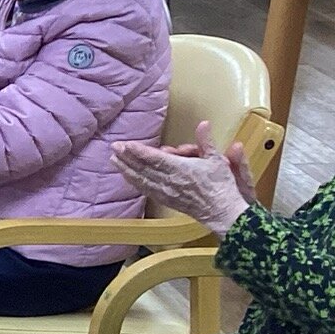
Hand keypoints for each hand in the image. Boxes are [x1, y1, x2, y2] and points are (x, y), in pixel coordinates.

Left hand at [112, 120, 256, 236]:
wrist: (220, 211)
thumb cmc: (220, 184)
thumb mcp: (216, 159)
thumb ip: (206, 141)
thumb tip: (203, 123)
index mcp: (180, 169)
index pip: (154, 158)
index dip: (139, 151)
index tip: (125, 144)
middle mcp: (169, 181)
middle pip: (143, 168)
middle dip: (126, 157)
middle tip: (113, 147)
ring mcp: (165, 192)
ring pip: (141, 179)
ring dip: (126, 169)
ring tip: (114, 160)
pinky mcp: (165, 199)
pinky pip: (145, 189)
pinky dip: (134, 182)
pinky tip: (127, 176)